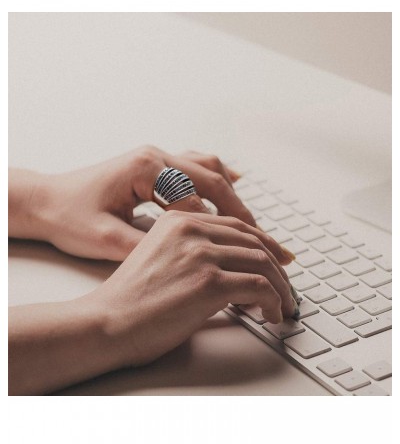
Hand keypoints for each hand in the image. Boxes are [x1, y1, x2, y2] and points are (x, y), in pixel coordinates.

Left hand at [15, 146, 275, 260]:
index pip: (197, 198)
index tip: (244, 249)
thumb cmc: (69, 216)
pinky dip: (217, 178)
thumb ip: (148, 247)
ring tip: (251, 222)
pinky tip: (234, 185)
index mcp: (146, 168)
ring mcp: (156, 158)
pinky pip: (195, 165)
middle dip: (239, 209)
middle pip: (211, 178)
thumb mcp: (106, 239)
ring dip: (231, 194)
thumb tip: (188, 262)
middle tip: (263, 236)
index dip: (222, 227)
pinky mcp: (155, 166)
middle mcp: (156, 156)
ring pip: (208, 168)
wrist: (46, 201)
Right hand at [90, 211, 296, 367]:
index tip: (279, 259)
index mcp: (179, 220)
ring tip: (284, 304)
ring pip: (262, 262)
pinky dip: (274, 301)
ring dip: (281, 286)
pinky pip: (259, 287)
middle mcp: (191, 229)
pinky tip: (272, 314)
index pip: (237, 226)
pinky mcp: (208, 282)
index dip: (264, 243)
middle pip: (254, 241)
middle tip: (287, 286)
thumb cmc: (130, 298)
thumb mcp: (160, 256)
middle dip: (278, 266)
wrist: (107, 321)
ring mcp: (201, 253)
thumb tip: (233, 267)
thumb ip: (192, 250)